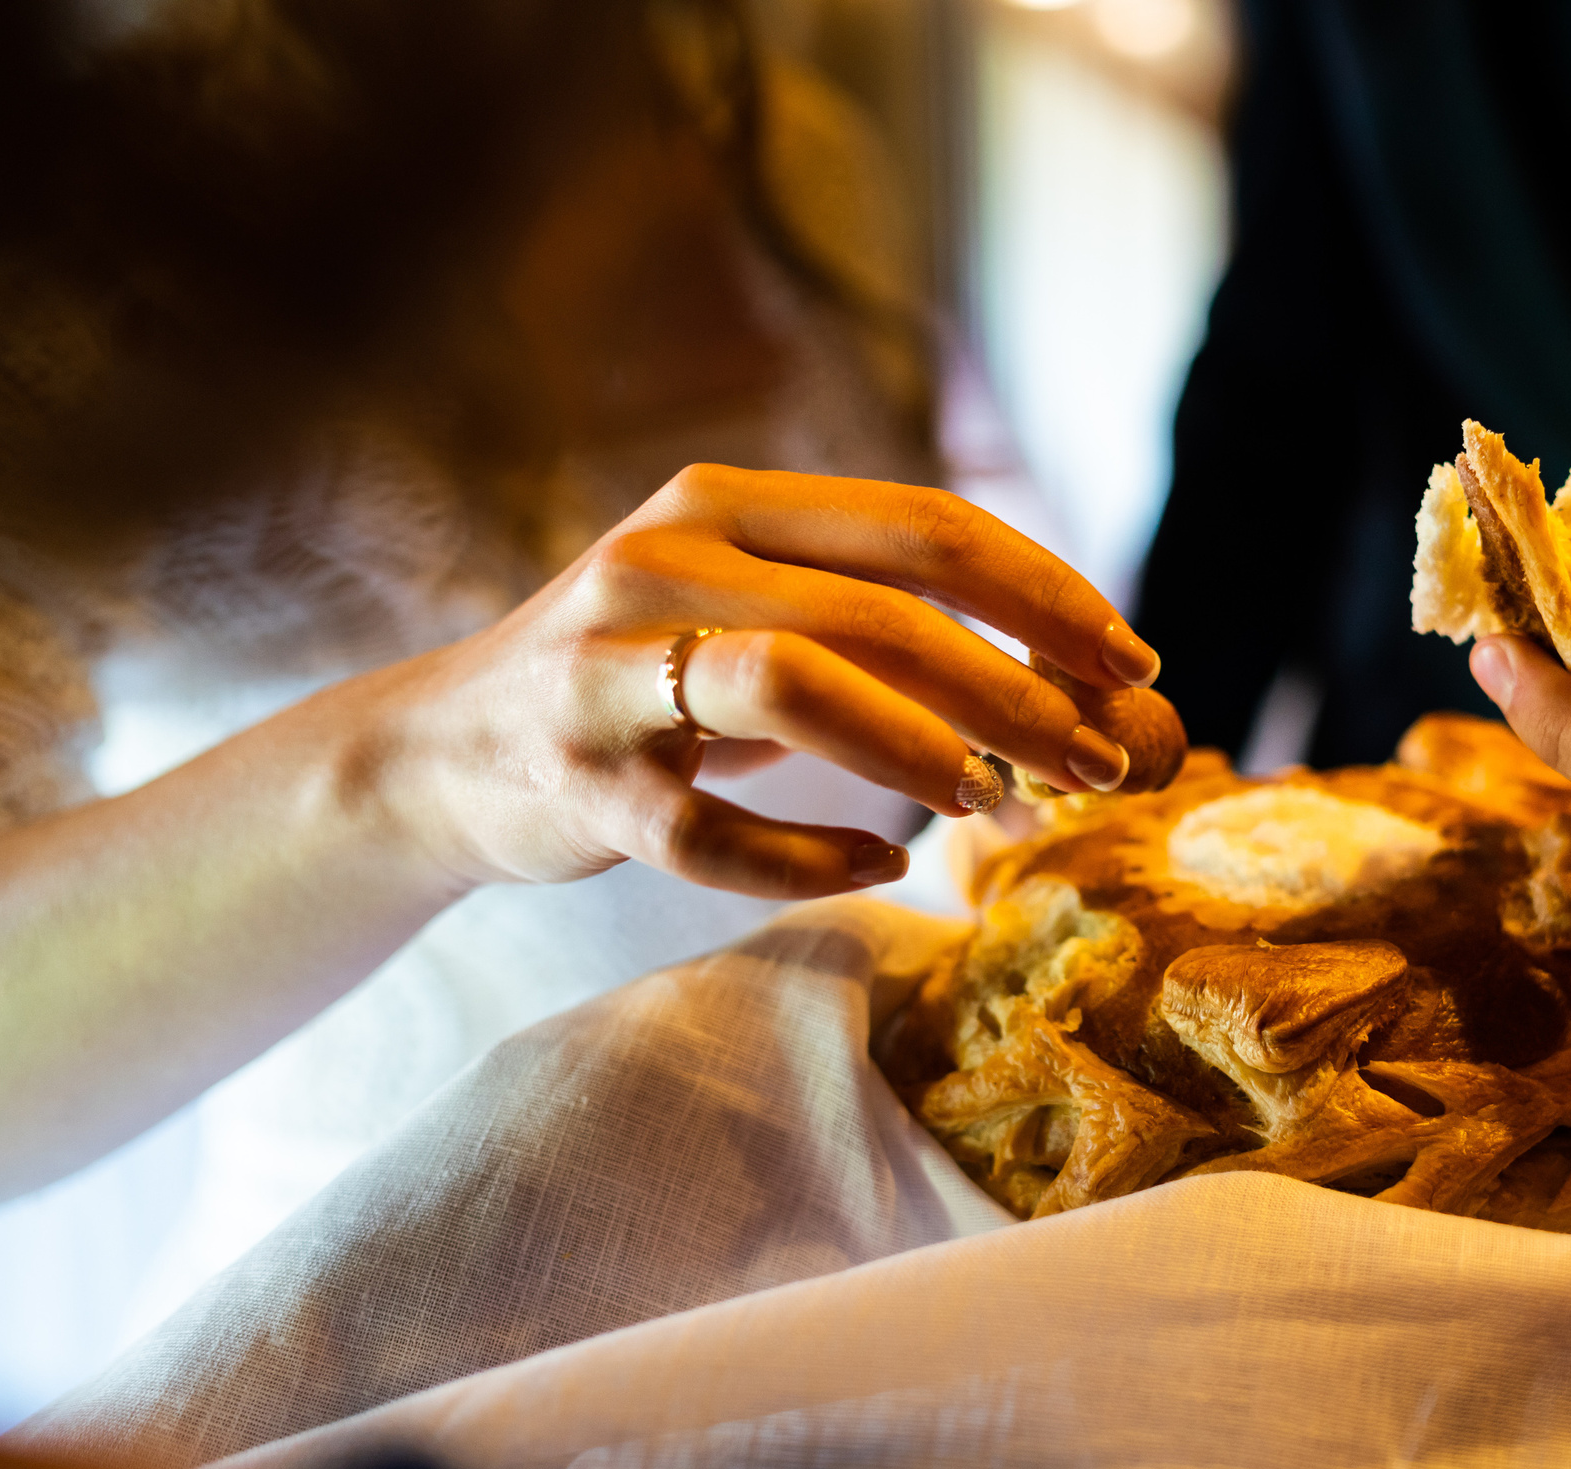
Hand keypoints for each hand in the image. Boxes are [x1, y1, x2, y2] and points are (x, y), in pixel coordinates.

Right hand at [366, 465, 1160, 897]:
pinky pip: (711, 832)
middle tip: (1101, 762)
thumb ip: (872, 614)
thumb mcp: (744, 604)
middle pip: (879, 612)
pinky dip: (811, 856)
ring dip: (920, 751)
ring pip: (794, 688)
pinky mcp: (577, 784)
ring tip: (999, 806)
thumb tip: (1068, 675)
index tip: (1132, 663)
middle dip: (1015, 692)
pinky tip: (880, 864)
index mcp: (728, 503)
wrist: (438, 751)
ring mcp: (611, 673)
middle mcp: (665, 563)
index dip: (1044, 593)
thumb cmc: (641, 678)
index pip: (922, 525)